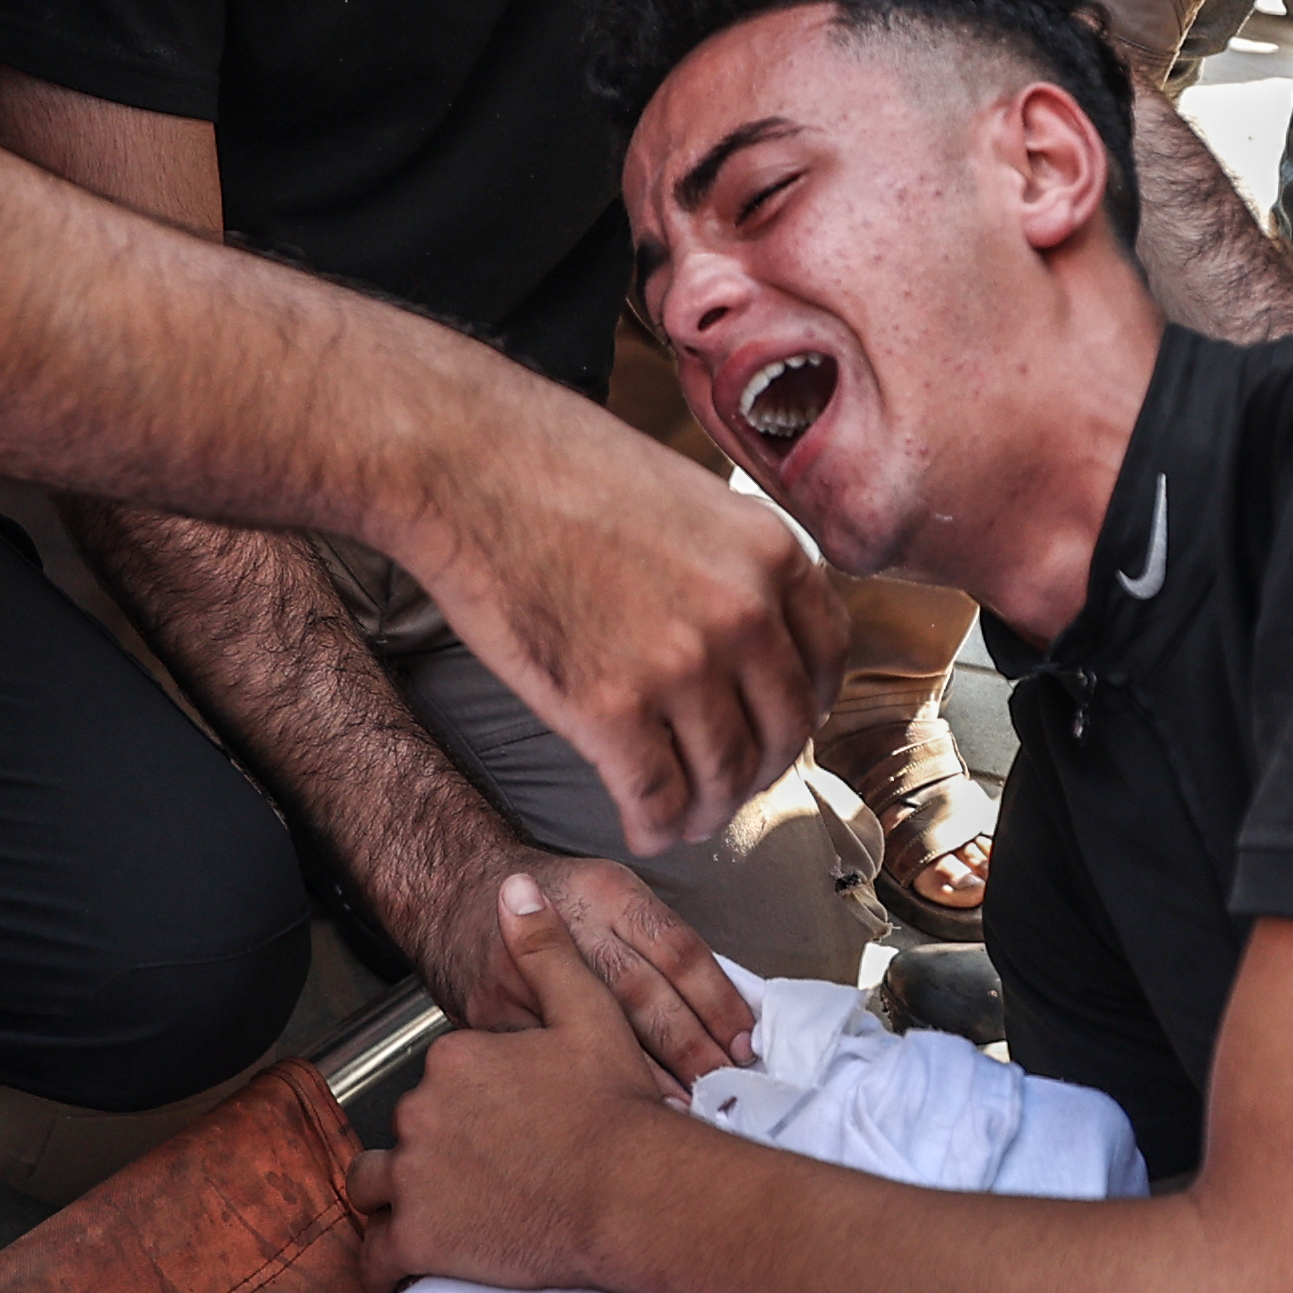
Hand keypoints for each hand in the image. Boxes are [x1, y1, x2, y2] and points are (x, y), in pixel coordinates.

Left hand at [357, 874, 695, 1292]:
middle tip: (491, 1174)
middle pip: (411, 1129)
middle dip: (437, 1149)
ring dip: (396, 1198)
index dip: (476, 1101)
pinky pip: (376, 1255)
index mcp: (455, 1060)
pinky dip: (387, 1260)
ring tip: (441, 1210)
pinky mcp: (417, 1240)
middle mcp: (420, 1112)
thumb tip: (512, 888)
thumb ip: (545, 950)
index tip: (512, 1124)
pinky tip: (408, 1263)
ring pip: (375, 1186)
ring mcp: (412, 1178)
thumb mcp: (588, 1013)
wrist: (629, 1192)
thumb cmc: (616, 1109)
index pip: (445, 1079)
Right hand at [403, 384, 841, 854]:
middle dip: (759, 771)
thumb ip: (731, 563)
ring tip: (684, 817)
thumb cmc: (557, 466)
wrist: (466, 464)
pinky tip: (641, 827)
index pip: (827, 660)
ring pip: (724, 777)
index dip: (804, 709)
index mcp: (771, 553)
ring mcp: (681, 665)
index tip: (777, 729)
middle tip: (729, 785)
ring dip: (707, 811)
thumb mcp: (688, 495)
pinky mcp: (610, 710)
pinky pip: (655, 797)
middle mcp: (744, 613)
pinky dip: (653, 826)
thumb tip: (746, 627)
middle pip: (784, 730)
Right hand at [435, 847, 757, 1085]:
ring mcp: (525, 969)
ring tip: (685, 1110)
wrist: (451, 888)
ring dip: (645, 1075)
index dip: (717, 1000)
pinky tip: (614, 1117)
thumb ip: (655, 940)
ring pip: (594, 1030)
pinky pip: (545, 1057)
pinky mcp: (490, 1011)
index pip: (677, 949)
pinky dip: (584, 1089)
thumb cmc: (547, 898)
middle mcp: (568, 925)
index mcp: (607, 893)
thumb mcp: (607, 891)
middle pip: (641, 993)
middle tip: (725, 1085)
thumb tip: (718, 1005)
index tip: (745, 1039)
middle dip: (689, 1046)